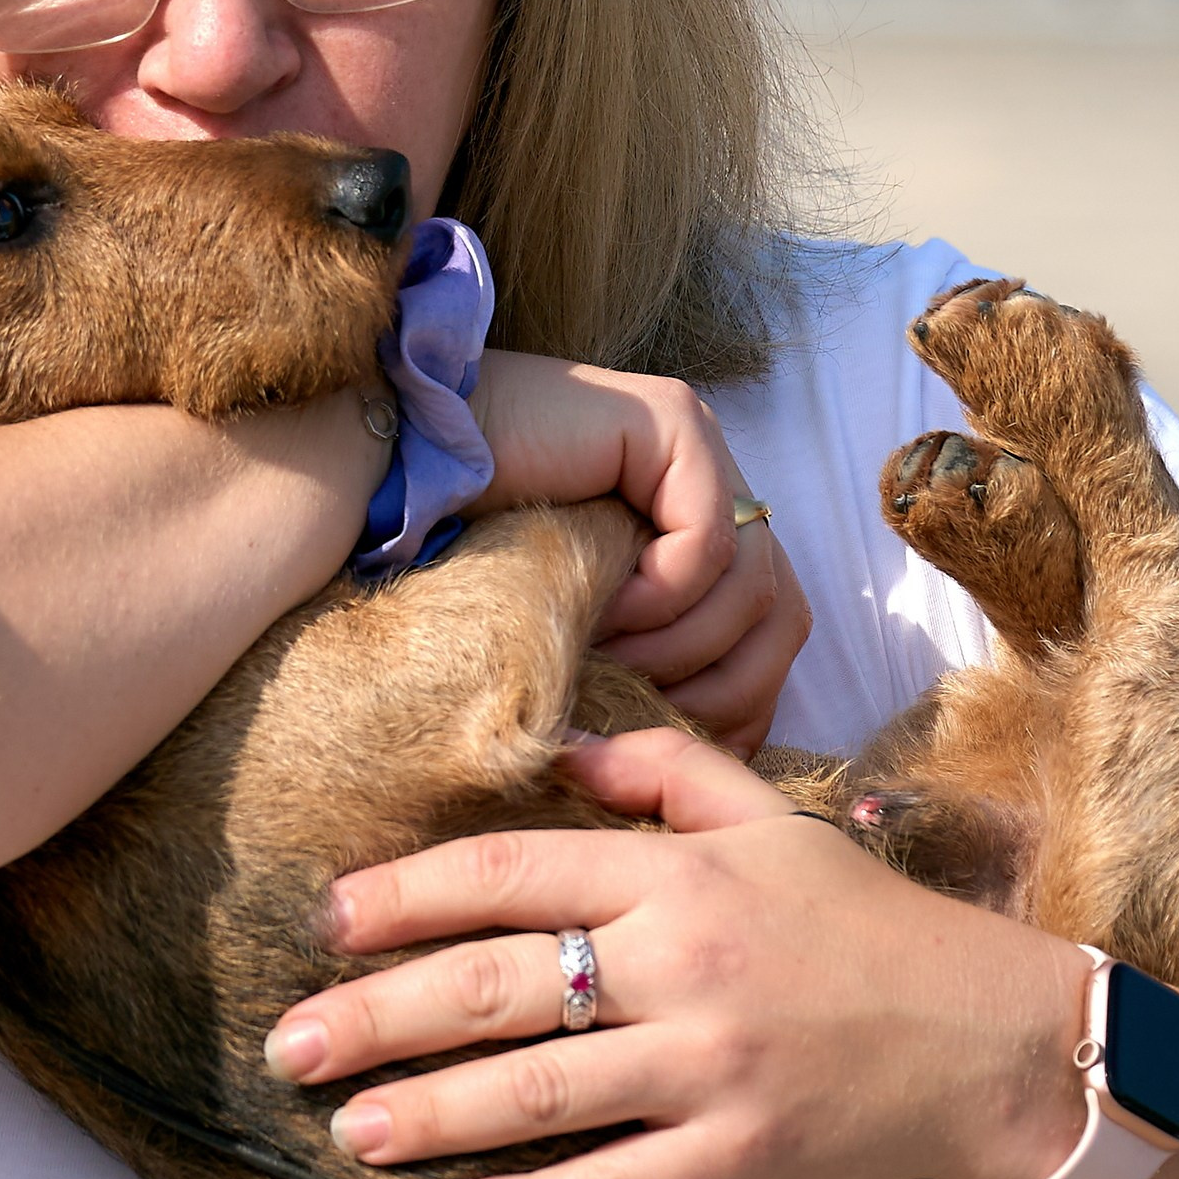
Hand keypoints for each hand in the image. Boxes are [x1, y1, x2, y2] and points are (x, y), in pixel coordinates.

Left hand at [264, 728, 1090, 1178]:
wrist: (996, 1037)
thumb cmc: (870, 922)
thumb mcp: (775, 818)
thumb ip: (669, 771)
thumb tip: (569, 743)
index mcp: (676, 876)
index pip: (510, 875)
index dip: (407, 896)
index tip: (331, 920)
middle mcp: (680, 963)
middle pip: (496, 987)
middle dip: (378, 1018)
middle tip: (289, 1048)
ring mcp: (709, 1066)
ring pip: (540, 1093)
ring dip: (431, 1114)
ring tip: (349, 1130)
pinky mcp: (743, 1157)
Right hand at [465, 352, 809, 754]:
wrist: (396, 470)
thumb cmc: (466, 558)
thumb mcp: (579, 633)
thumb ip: (648, 665)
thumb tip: (719, 755)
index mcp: (696, 527)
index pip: (773, 626)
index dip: (745, 703)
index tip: (684, 750)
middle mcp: (710, 481)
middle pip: (783, 611)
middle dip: (723, 689)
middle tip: (645, 721)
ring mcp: (698, 445)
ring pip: (755, 586)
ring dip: (678, 648)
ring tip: (605, 658)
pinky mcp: (673, 423)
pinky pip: (709, 540)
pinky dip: (661, 596)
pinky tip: (599, 605)